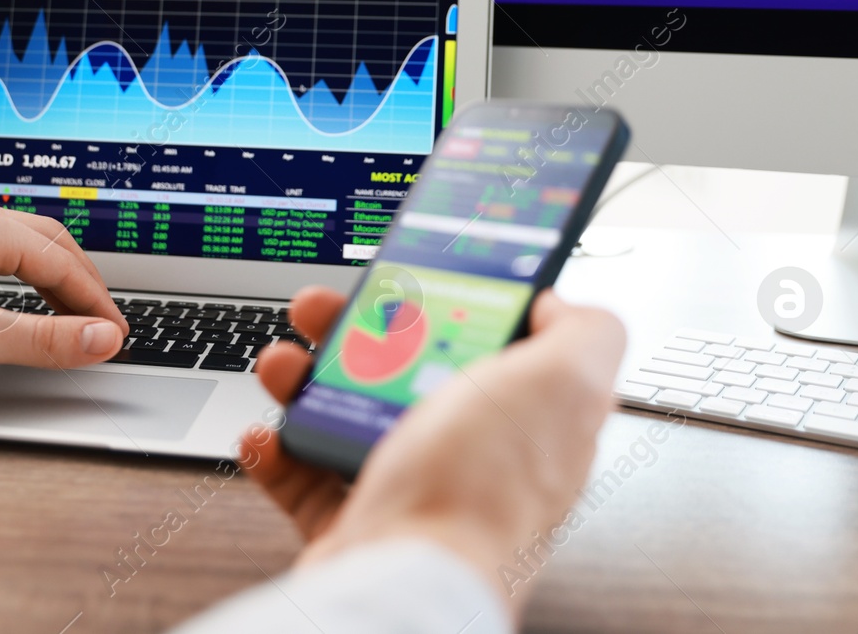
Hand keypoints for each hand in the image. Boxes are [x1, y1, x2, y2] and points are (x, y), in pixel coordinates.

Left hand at [0, 198, 127, 377]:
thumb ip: (42, 339)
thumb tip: (98, 339)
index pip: (66, 263)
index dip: (97, 304)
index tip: (115, 335)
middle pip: (47, 245)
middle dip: (80, 286)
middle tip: (98, 324)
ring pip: (14, 249)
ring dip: (46, 282)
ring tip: (62, 316)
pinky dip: (11, 282)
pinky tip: (1, 307)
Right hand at [242, 287, 624, 614]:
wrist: (403, 582)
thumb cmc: (481, 494)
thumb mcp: (564, 382)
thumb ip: (585, 331)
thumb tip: (562, 303)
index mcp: (526, 419)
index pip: (495, 344)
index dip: (453, 300)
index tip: (414, 273)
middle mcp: (473, 458)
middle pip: (411, 369)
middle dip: (359, 329)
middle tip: (328, 310)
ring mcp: (412, 491)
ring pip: (352, 415)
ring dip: (308, 379)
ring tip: (286, 366)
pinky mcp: (358, 524)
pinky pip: (308, 476)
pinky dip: (280, 449)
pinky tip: (272, 432)